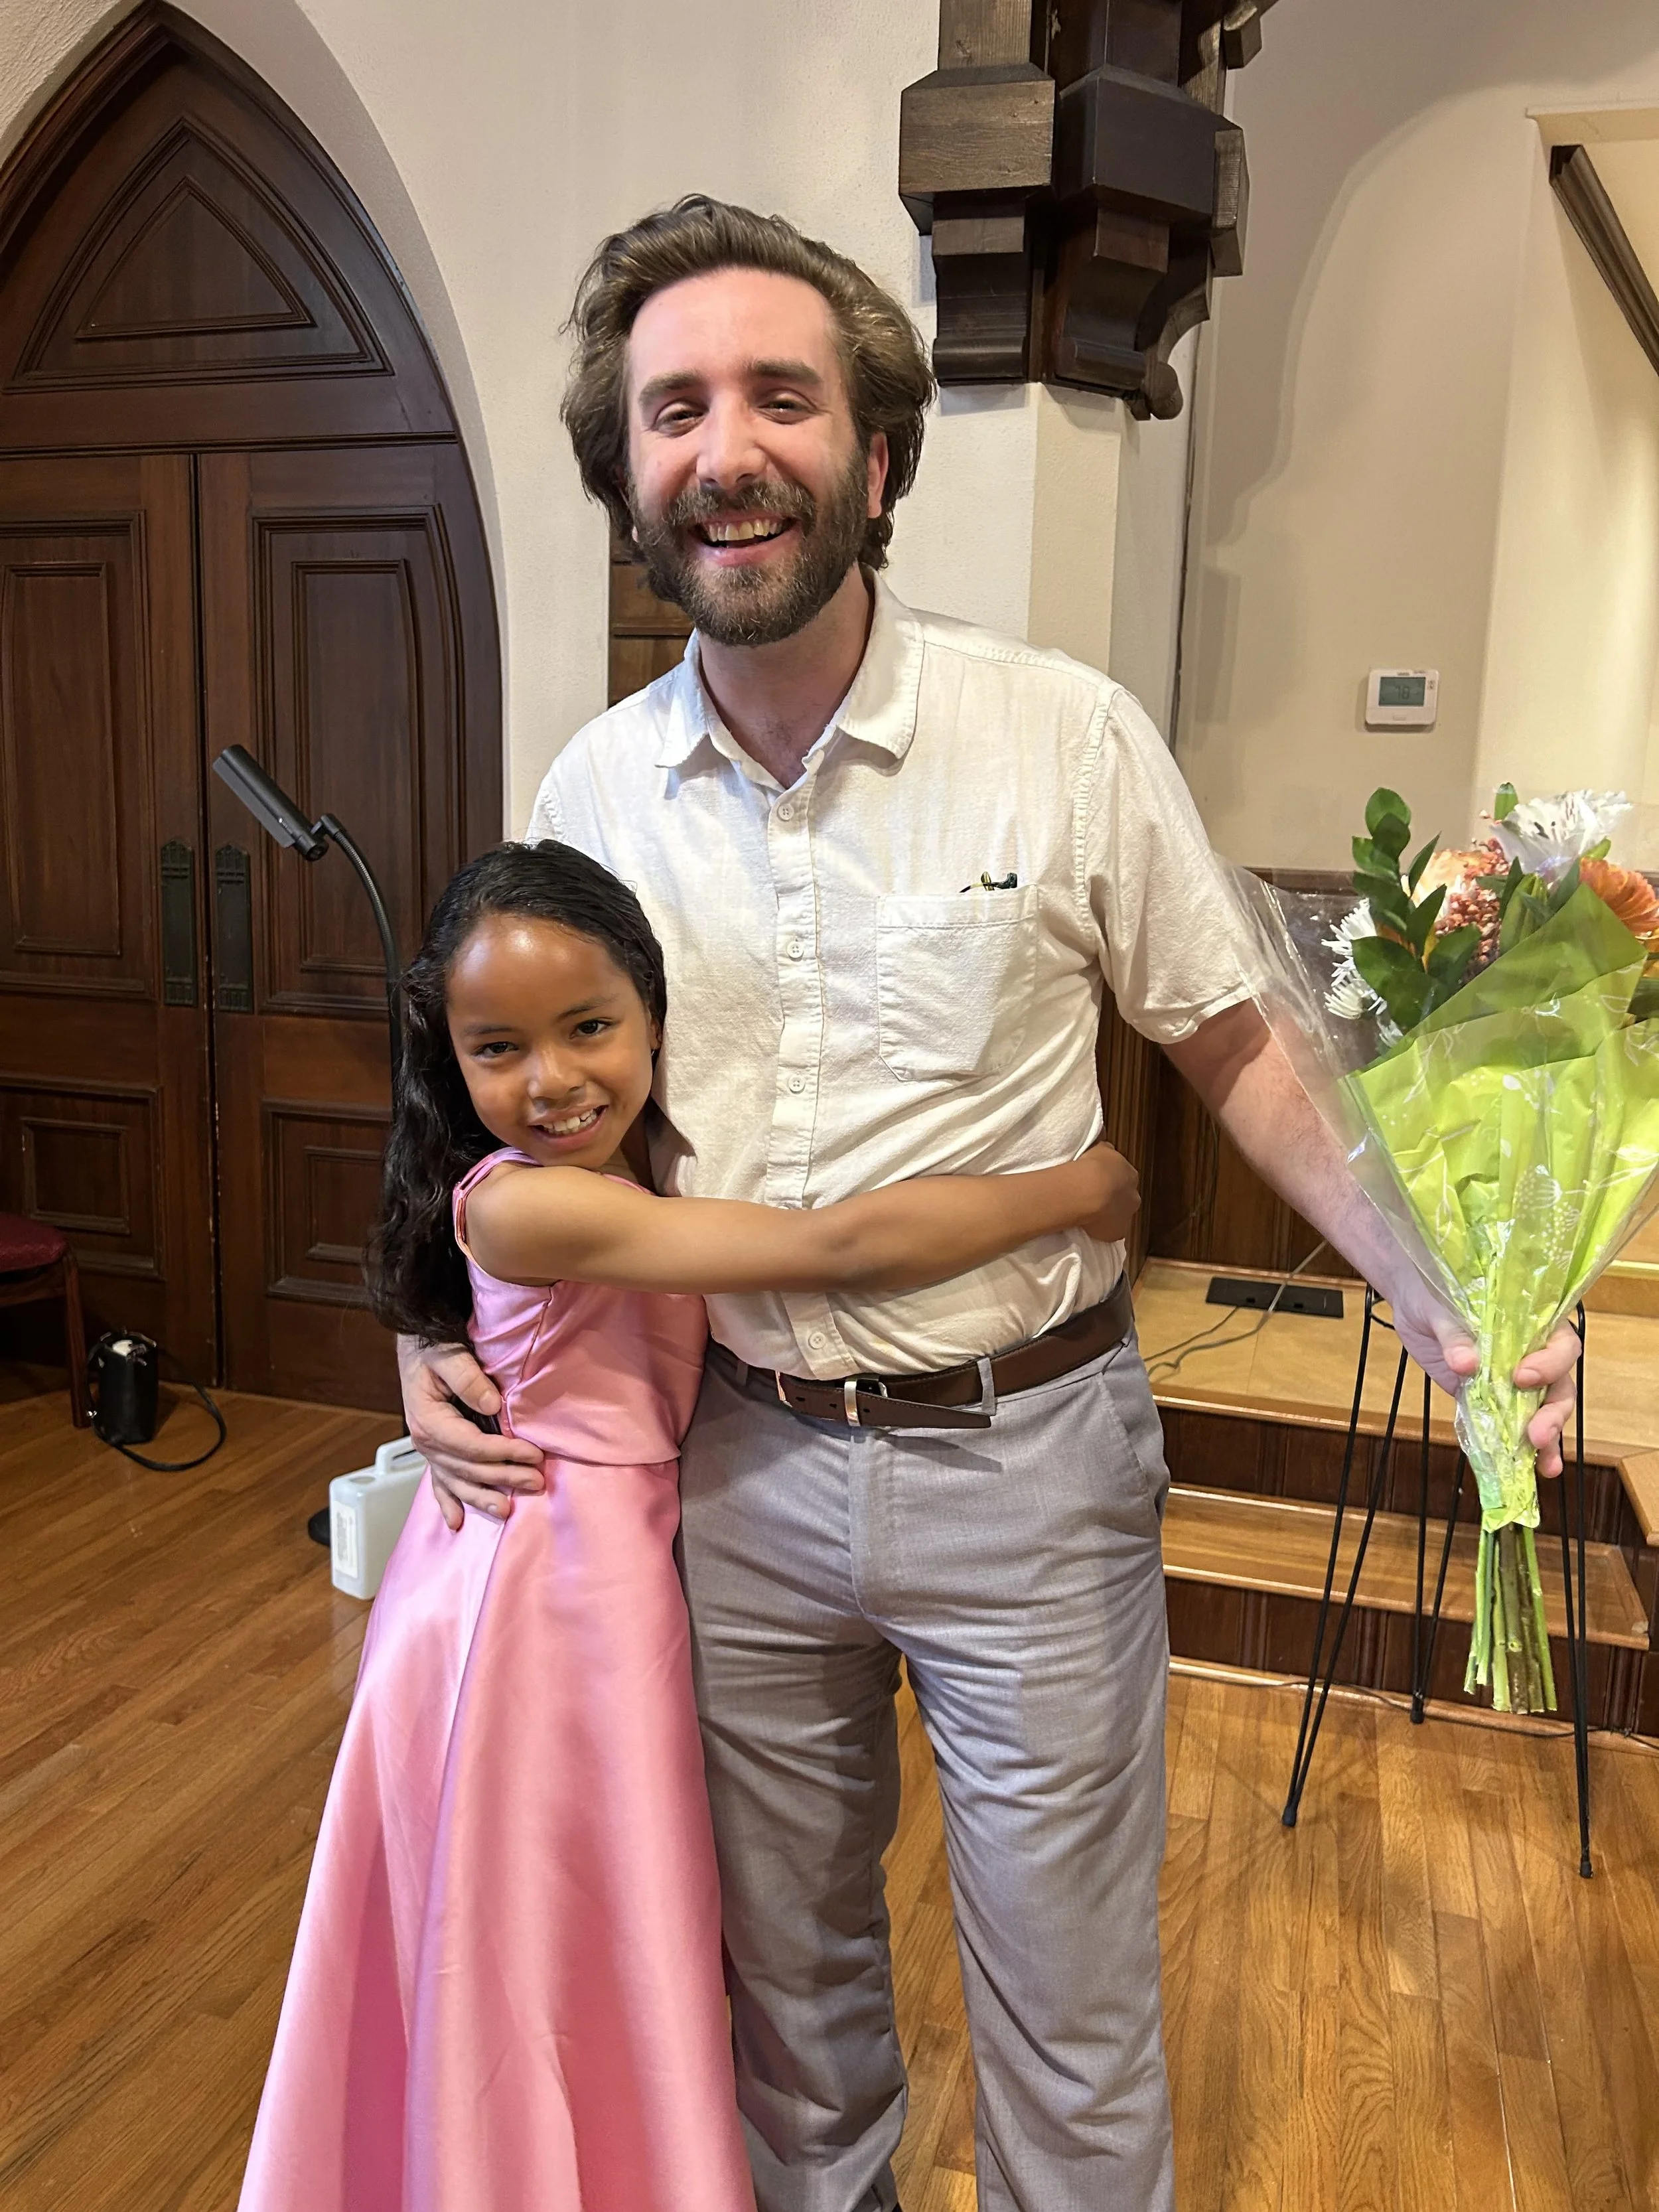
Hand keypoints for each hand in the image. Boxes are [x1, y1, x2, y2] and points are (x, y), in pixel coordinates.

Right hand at [399, 1336, 544, 1530]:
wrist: (416, 1346)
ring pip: (457, 1481)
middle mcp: (426, 1440)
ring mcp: (429, 1449)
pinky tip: (456, 1523)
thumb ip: (467, 1377)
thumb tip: (492, 1405)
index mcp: (429, 1420)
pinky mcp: (435, 1450)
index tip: (533, 1454)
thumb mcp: (448, 1353)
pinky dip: (448, 1502)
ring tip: (507, 1510)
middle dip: (504, 1477)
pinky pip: (440, 1481)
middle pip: (469, 1468)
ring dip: (483, 1497)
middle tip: (536, 1481)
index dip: (504, 1453)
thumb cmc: (432, 1347)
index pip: (471, 1446)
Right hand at [1078, 1142, 1140, 1246]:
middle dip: (1113, 1200)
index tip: (1099, 1182)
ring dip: (1108, 1215)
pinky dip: (1102, 1230)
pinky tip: (1090, 1227)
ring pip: (1119, 1217)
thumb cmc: (1093, 1165)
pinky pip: (1110, 1232)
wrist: (1090, 1189)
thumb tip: (1106, 1144)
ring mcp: (1127, 1216)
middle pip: (1125, 1199)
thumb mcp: (1100, 1148)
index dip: (1112, 1181)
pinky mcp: (1118, 1232)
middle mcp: (1134, 1196)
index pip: (1124, 1179)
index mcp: (1130, 1175)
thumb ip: (1106, 1150)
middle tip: (1095, 1199)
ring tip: (1090, 1214)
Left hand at [1383, 1280, 1578, 1478]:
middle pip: (1559, 1386)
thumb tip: (1464, 1363)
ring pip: (1542, 1411)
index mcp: (1533, 1323)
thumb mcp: (1441, 1308)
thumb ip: (1454, 1334)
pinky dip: (1516, 1448)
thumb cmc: (1434, 1293)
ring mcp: (1512, 1381)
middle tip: (1535, 1434)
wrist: (1414, 1303)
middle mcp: (1532, 1353)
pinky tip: (1523, 1469)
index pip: (1560, 1345)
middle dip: (1552, 1413)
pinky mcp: (1489, 1399)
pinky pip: (1508, 1425)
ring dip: (1547, 1439)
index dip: (1549, 1363)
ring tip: (1545, 1465)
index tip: (1522, 1376)